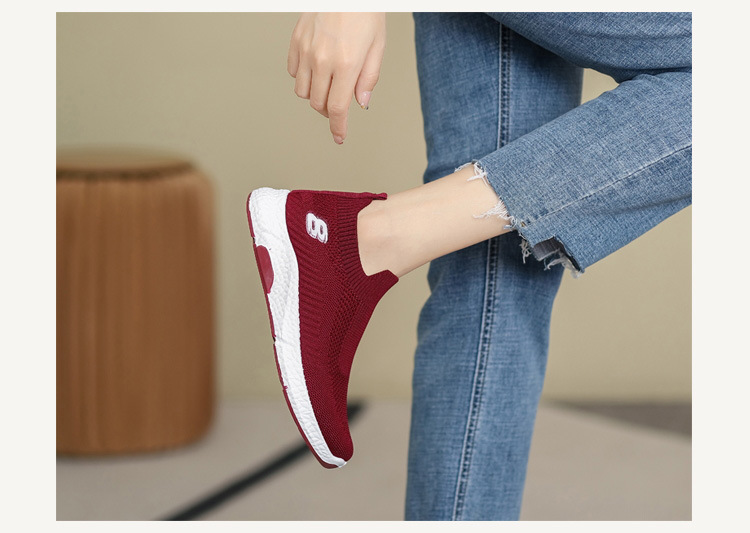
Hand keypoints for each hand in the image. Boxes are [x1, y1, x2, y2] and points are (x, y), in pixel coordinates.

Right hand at [287, 13, 385, 143]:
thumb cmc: (365, 11)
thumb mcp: (377, 46)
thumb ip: (368, 77)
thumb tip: (361, 102)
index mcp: (346, 63)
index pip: (338, 108)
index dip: (338, 127)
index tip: (339, 137)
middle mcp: (322, 59)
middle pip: (318, 103)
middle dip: (329, 111)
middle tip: (338, 105)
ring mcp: (306, 50)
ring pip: (302, 91)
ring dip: (314, 95)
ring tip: (326, 85)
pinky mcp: (295, 41)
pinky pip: (292, 72)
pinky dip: (302, 77)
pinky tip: (315, 69)